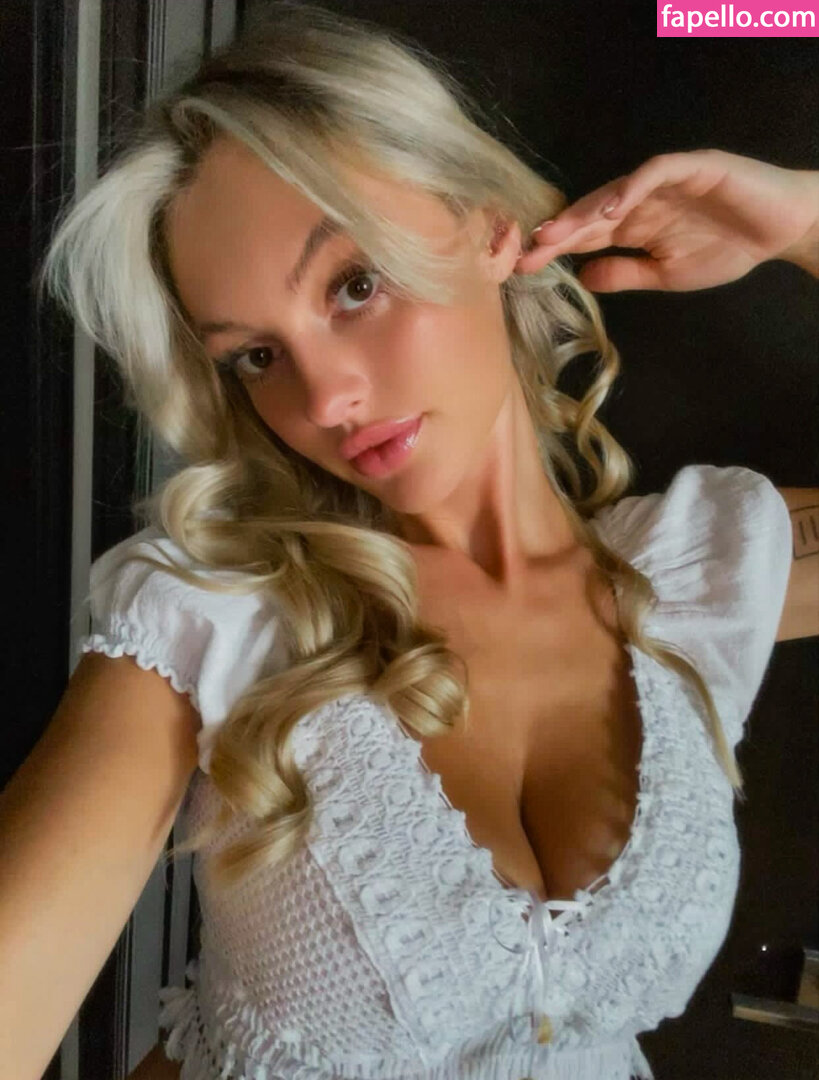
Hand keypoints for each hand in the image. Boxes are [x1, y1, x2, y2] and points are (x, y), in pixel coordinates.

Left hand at [515, 149, 818, 291]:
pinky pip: (656, 171)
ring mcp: (664, 181)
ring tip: (557, 233)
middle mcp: (641, 200)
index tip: (524, 268)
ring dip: (584, 211)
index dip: (555, 249)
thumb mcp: (667, 275)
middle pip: (590, 213)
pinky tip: (609, 211)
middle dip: (558, 232)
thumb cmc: (728, 248)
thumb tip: (583, 279)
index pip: (585, 236)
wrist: (781, 230)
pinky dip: (631, 188)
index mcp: (634, 226)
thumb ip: (627, 274)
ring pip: (614, 190)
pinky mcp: (693, 166)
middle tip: (528, 250)